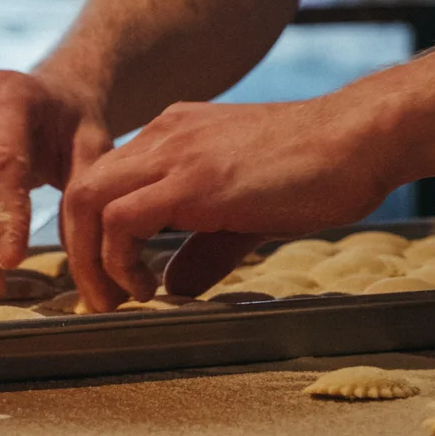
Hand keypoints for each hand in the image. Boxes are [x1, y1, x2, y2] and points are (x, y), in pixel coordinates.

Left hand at [63, 92, 394, 309]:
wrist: (358, 139)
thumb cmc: (318, 171)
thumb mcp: (246, 211)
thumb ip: (204, 246)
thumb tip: (175, 284)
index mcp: (174, 136)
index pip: (104, 180)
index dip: (93, 234)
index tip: (110, 278)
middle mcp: (164, 136)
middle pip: (80, 189)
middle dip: (76, 250)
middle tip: (101, 298)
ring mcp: (174, 153)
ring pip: (85, 200)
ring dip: (88, 260)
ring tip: (116, 300)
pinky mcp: (192, 180)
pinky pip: (120, 220)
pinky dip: (118, 260)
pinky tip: (147, 289)